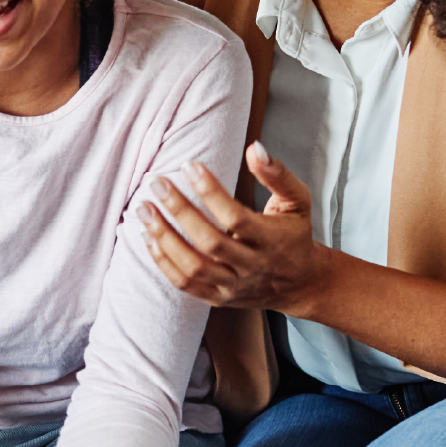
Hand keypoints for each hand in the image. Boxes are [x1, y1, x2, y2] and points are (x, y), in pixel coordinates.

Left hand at [136, 141, 327, 314]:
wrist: (302, 284)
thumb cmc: (295, 235)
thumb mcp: (298, 201)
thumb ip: (277, 174)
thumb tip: (255, 148)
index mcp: (271, 240)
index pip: (235, 218)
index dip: (210, 192)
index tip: (189, 166)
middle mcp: (251, 266)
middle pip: (209, 242)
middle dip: (178, 211)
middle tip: (156, 183)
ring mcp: (233, 286)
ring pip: (192, 267)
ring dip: (163, 237)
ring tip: (143, 209)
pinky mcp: (219, 298)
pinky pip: (185, 284)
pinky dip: (162, 262)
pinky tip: (147, 237)